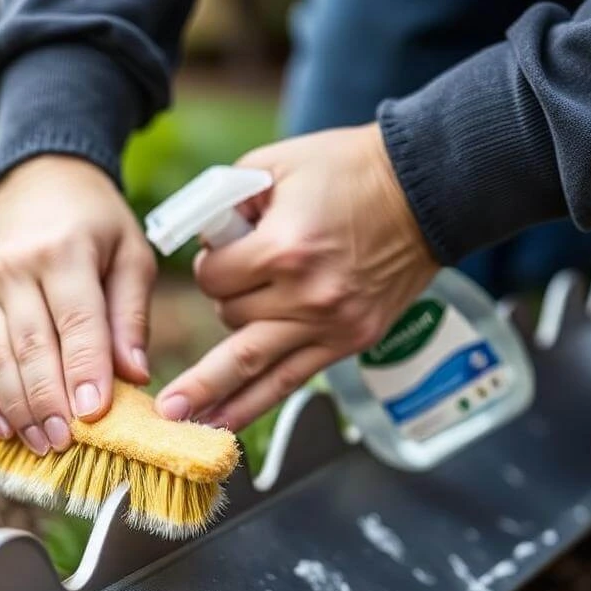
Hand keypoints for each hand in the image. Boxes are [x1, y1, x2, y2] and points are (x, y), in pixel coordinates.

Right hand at [0, 156, 155, 454]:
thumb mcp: (131, 254)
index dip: (85, 370)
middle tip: (68, 443)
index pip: (76, 321)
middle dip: (49, 401)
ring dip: (17, 408)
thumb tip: (134, 374)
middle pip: (31, 347)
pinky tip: (1, 427)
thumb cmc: (96, 224)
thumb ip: (130, 315)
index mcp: (64, 251)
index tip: (96, 415)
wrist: (38, 182)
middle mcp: (15, 270)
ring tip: (42, 445)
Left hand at [156, 123, 437, 430]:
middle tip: (165, 385)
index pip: (215, 278)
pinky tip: (222, 426)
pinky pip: (290, 381)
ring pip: (250, 364)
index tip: (224, 254)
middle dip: (217, 308)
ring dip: (210, 389)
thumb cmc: (349, 170)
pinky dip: (253, 407)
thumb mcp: (276, 164)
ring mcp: (330, 325)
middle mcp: (306, 295)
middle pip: (228, 319)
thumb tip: (200, 239)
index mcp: (284, 249)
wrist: (426, 191)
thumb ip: (228, 200)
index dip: (210, 266)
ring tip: (175, 418)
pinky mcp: (349, 341)